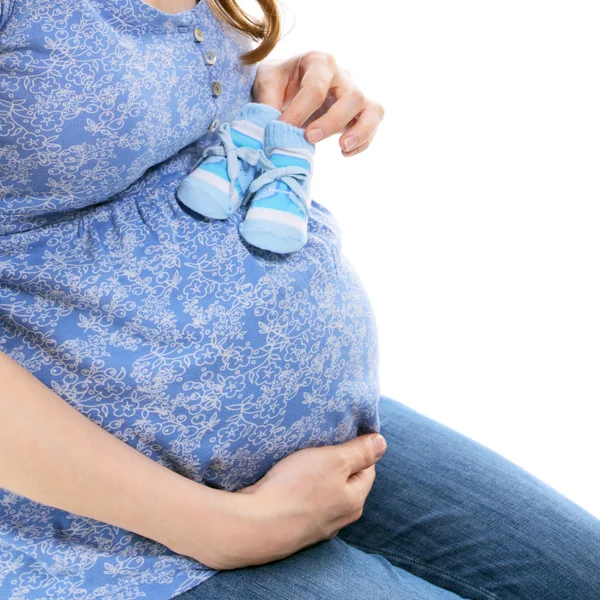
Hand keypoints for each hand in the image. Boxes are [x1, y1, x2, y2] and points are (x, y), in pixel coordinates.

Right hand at [194, 433, 386, 569]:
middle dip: (335, 463)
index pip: (367, 468)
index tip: (340, 433)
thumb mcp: (333, 460)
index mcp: (355, 500)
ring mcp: (316, 527)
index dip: (357, 447)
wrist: (255, 526)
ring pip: (323, 493)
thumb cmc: (296, 488)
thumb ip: (360, 451)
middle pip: (345, 481)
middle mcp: (340, 517)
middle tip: (317, 446)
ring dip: (314, 478)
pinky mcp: (293, 529)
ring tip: (298, 462)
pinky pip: (303, 503)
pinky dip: (297, 491)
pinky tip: (284, 482)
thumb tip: (382, 443)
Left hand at [253, 52, 384, 156]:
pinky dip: (363, 141)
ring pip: (373, 110)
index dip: (299, 112)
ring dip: (361, 131)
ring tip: (343, 147)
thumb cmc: (277, 81)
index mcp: (318, 62)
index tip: (280, 129)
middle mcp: (341, 75)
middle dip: (332, 121)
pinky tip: (344, 153)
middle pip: (352, 97)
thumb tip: (273, 128)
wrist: (286, 83)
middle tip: (309, 138)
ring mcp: (353, 94)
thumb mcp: (266, 83)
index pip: (315, 88)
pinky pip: (372, 124)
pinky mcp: (358, 112)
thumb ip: (268, 103)